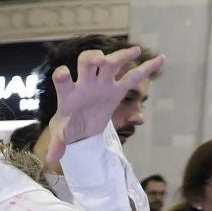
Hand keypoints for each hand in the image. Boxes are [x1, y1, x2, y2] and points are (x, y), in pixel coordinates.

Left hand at [49, 45, 166, 150]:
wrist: (79, 128)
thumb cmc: (67, 128)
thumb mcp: (61, 136)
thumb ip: (57, 144)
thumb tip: (50, 159)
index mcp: (68, 94)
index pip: (62, 79)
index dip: (62, 75)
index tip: (64, 73)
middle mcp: (85, 83)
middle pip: (87, 61)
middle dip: (94, 58)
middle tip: (102, 61)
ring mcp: (102, 83)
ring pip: (112, 63)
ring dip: (122, 55)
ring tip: (136, 51)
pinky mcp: (117, 89)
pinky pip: (133, 77)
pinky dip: (147, 68)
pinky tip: (160, 59)